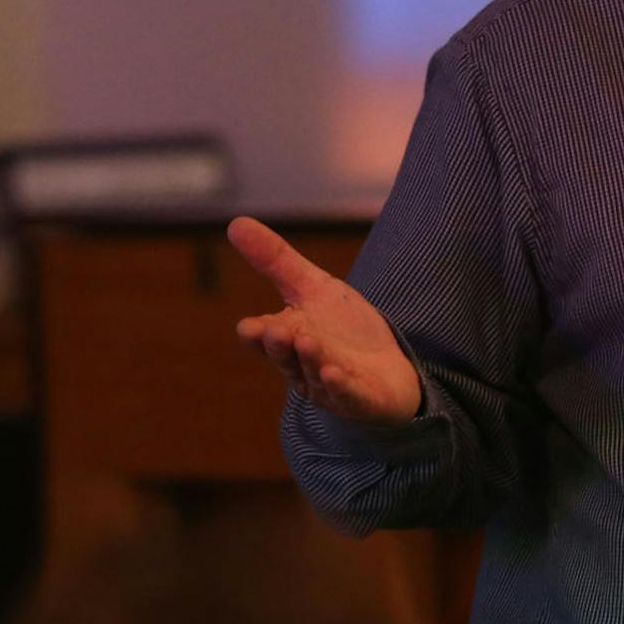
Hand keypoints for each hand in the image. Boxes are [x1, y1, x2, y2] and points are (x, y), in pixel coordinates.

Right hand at [227, 217, 422, 425]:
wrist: (388, 368)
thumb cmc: (344, 330)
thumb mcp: (313, 288)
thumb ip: (276, 261)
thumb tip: (234, 222)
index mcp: (287, 341)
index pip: (264, 338)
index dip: (257, 334)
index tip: (251, 326)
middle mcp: (302, 368)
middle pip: (285, 359)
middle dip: (281, 346)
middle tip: (278, 330)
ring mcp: (330, 387)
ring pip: (314, 376)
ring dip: (311, 359)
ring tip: (306, 341)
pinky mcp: (360, 400)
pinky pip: (347, 396)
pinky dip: (340, 387)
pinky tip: (334, 373)